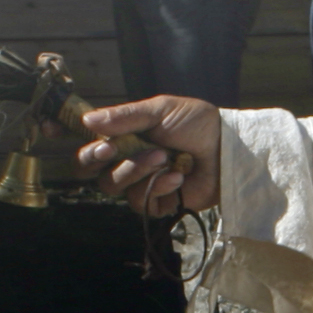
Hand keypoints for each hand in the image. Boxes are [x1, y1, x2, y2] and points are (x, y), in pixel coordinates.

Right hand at [76, 95, 220, 216]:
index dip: (87, 151)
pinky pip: (140, 201)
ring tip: (163, 156)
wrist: (225, 147)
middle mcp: (127, 162)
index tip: (101, 144)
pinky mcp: (156, 202)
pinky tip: (177, 175)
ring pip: (115, 185)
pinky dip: (158, 186)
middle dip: (100, 161)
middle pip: (93, 173)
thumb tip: (87, 120)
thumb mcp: (160, 110)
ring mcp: (140, 184)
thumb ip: (124, 116)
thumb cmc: (195, 123)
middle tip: (113, 149)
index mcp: (123, 138)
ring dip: (136, 169)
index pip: (90, 151)